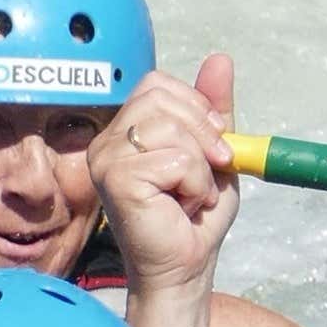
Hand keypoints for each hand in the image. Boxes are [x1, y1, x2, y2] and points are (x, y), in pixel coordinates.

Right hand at [97, 56, 242, 295]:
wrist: (186, 267)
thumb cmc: (194, 218)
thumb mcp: (213, 153)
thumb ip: (213, 110)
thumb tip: (220, 58)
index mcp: (125, 131)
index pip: (156, 84)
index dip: (194, 106)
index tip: (214, 142)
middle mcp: (107, 142)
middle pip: (162, 99)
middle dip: (203, 133)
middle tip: (212, 170)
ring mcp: (106, 160)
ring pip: (171, 130)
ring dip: (200, 166)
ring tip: (193, 194)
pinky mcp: (116, 180)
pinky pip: (174, 160)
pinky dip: (195, 184)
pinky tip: (184, 207)